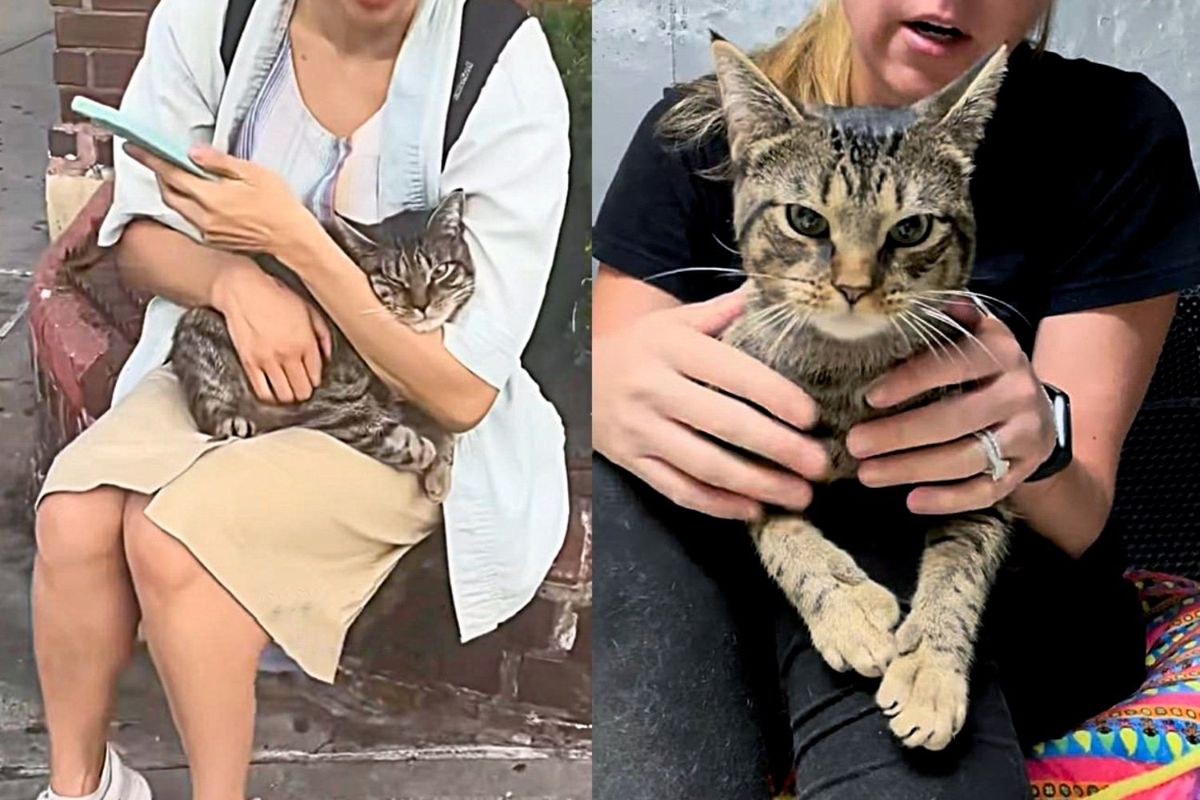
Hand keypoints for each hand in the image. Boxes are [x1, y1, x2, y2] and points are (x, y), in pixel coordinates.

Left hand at [124, 143, 313, 255]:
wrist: (292, 239)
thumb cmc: (279, 205)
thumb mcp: (254, 174)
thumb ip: (220, 163)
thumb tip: (193, 153)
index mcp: (211, 198)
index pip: (171, 174)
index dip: (150, 159)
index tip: (133, 147)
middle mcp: (203, 217)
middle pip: (169, 193)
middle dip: (160, 175)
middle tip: (158, 159)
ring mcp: (207, 232)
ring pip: (178, 207)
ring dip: (174, 190)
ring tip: (180, 175)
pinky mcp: (214, 240)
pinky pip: (191, 218)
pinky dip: (188, 203)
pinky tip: (200, 196)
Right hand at [210, 262, 333, 403]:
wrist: (243, 289)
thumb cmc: (274, 295)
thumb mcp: (308, 309)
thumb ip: (322, 334)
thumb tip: (327, 355)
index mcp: (305, 342)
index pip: (316, 376)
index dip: (315, 380)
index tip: (311, 379)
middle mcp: (288, 354)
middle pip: (302, 389)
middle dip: (304, 391)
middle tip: (301, 388)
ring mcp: (268, 360)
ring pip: (284, 395)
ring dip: (288, 396)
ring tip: (288, 392)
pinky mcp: (249, 362)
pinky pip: (262, 391)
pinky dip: (270, 397)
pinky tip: (272, 393)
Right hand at [594, 288, 828, 520]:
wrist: (579, 373)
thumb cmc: (640, 346)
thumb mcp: (675, 321)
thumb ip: (723, 312)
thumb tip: (774, 293)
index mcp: (671, 348)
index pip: (732, 372)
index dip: (775, 396)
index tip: (811, 416)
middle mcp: (654, 388)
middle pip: (724, 423)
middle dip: (778, 447)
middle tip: (818, 463)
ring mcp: (640, 429)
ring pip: (704, 465)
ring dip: (756, 484)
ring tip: (798, 494)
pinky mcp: (631, 461)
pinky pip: (678, 489)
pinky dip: (717, 505)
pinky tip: (752, 509)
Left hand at [847, 302, 1055, 514]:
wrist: (1037, 407)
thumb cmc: (982, 369)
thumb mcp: (973, 335)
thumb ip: (948, 323)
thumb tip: (926, 302)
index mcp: (1001, 353)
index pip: (955, 364)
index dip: (912, 380)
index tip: (869, 396)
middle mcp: (1018, 393)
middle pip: (955, 419)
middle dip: (900, 434)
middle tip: (855, 443)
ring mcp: (1025, 436)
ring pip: (966, 459)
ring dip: (912, 469)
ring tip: (867, 474)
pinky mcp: (1022, 470)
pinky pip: (986, 491)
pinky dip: (949, 500)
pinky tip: (912, 500)